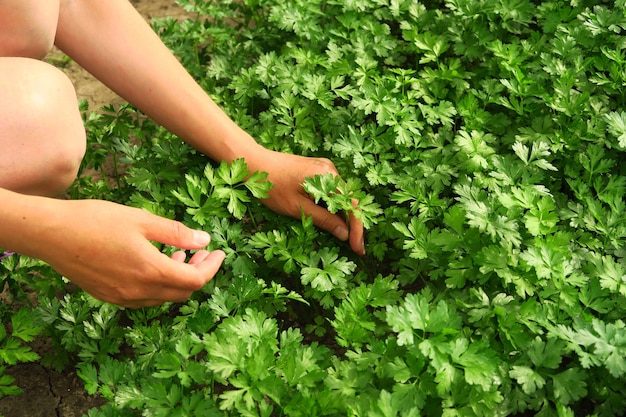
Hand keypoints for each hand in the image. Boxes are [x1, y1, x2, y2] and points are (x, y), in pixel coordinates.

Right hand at [35, 199, 224, 307]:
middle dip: (198, 273)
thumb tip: (205, 241)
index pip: (195, 280)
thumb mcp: (142, 220)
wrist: (51, 234)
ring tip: (179, 253)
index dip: (211, 267)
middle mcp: (139, 291)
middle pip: (183, 292)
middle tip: (201, 252)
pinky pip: (145, 298)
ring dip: (178, 279)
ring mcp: (123, 298)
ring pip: (164, 297)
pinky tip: (154, 263)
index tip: (219, 252)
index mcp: (151, 271)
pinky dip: (159, 284)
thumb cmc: (96, 220)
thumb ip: (176, 233)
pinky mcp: (109, 297)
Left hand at [253, 150, 364, 254]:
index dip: (356, 229)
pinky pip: (331, 191)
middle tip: (354, 248)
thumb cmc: (271, 186)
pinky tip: (333, 221)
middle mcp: (330, 169)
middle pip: (348, 201)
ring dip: (343, 217)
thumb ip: (323, 220)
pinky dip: (334, 207)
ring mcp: (324, 168)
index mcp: (327, 176)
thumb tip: (344, 234)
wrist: (253, 163)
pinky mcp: (317, 171)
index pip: (350, 206)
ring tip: (346, 238)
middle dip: (353, 225)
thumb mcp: (297, 208)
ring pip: (340, 197)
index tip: (358, 249)